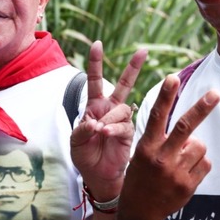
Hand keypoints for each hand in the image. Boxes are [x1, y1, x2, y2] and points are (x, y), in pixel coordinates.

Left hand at [70, 41, 146, 199]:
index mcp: (94, 107)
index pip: (95, 81)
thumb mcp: (76, 142)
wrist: (99, 175)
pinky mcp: (128, 132)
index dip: (96, 63)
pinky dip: (113, 128)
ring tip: (100, 132)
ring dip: (109, 118)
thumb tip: (97, 122)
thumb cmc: (85, 156)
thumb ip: (83, 129)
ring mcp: (121, 120)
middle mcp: (110, 110)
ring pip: (121, 108)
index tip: (97, 44)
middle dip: (133, 68)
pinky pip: (123, 124)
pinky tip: (105, 134)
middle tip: (143, 51)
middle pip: (123, 84)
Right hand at [119, 75, 219, 219]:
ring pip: (200, 146)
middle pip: (185, 127)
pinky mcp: (188, 186)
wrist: (139, 214)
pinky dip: (199, 165)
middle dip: (201, 108)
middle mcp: (161, 158)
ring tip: (180, 162)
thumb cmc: (141, 178)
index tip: (172, 78)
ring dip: (195, 150)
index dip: (165, 96)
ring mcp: (175, 173)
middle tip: (216, 93)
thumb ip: (163, 142)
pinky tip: (185, 175)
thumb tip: (192, 133)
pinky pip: (205, 164)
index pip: (157, 117)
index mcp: (146, 148)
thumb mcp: (142, 156)